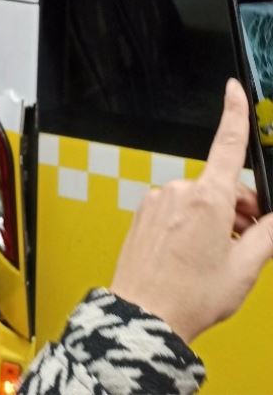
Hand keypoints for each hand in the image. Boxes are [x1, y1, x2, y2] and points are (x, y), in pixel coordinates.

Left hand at [111, 78, 272, 343]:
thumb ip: (267, 236)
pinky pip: (176, 210)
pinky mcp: (144, 212)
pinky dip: (190, 225)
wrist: (145, 315)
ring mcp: (158, 200)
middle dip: (239, 209)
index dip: (234, 112)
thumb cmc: (191, 295)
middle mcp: (180, 191)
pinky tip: (192, 255)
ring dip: (215, 220)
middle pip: (222, 186)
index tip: (234, 88)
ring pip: (199, 201)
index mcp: (208, 198)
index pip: (227, 144)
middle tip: (245, 245)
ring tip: (216, 259)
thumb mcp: (245, 269)